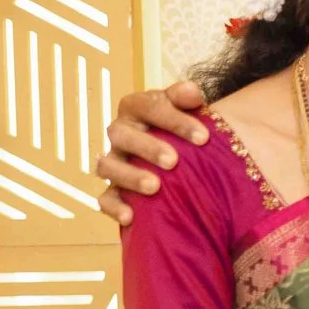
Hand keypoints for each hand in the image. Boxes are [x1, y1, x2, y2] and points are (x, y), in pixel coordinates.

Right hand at [95, 82, 209, 225]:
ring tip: (155, 187)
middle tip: (174, 161)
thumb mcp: (189, 109)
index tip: (204, 138)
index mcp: (137, 108)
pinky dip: (115, 207)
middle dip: (147, 147)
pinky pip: (105, 199)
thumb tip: (193, 92)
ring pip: (107, 166)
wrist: (181, 153)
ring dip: (130, 176)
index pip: (147, 106)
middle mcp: (121, 133)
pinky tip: (131, 217)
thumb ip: (188, 98)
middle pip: (121, 134)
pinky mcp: (114, 189)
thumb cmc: (185, 129)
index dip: (173, 120)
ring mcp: (114, 161)